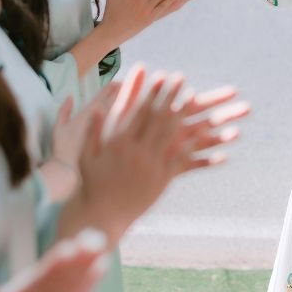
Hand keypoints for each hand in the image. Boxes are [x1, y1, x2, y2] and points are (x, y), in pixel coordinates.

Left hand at [0, 227, 110, 291]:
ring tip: (101, 245)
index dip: (56, 260)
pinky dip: (91, 282)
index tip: (69, 247)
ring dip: (87, 263)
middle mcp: (41, 290)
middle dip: (78, 256)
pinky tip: (103, 266)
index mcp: (24, 288)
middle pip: (63, 271)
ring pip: (73, 279)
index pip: (44, 271)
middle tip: (94, 238)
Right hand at [74, 66, 248, 240]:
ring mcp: (151, 166)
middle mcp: (137, 152)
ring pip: (172, 135)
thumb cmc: (92, 183)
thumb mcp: (86, 154)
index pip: (138, 112)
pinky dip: (195, 147)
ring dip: (184, 115)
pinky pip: (182, 160)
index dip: (151, 93)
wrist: (101, 214)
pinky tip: (205, 133)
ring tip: (194, 97)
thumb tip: (97, 109)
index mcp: (118, 143)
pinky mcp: (162, 180)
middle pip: (158, 119)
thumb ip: (93, 131)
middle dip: (170, 97)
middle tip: (181, 78)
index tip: (160, 76)